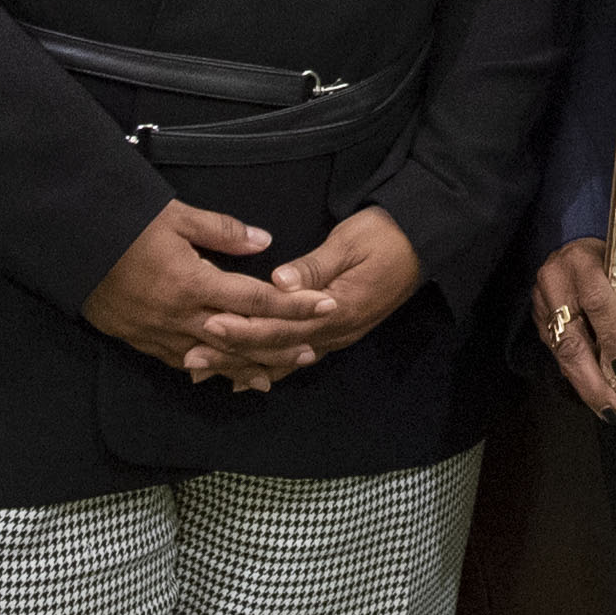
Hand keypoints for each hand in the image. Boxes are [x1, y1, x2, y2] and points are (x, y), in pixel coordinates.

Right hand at [85, 200, 302, 386]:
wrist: (69, 243)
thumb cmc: (124, 222)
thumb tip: (264, 241)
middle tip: (311, 350)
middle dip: (277, 345)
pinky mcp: (139, 341)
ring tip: (273, 375)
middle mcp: (180, 315)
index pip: (256, 299)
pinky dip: (205, 370)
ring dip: (245, 367)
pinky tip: (221, 375)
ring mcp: (158, 333)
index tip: (325, 305)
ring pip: (212, 359)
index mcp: (194, 282)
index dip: (294, 305)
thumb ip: (223, 232)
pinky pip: (179, 362)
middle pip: (240, 338)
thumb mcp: (177, 217)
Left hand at [194, 206, 426, 391]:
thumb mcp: (350, 241)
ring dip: (245, 367)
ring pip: (285, 361)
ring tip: (206, 375)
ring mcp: (339, 337)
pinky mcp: (338, 334)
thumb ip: (315, 266)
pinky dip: (271, 370)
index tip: (210, 327)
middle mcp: (337, 332)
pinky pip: (300, 359)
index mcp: (338, 309)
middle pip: (277, 350)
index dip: (245, 329)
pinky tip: (246, 380)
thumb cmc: (385, 235)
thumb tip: (279, 282)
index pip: (282, 326)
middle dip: (233, 356)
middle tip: (191, 363)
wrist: (424, 242)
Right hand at [533, 239, 615, 419]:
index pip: (598, 304)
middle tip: (612, 409)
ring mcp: (541, 301)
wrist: (574, 243)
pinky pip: (558, 352)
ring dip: (586, 385)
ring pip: (562, 351)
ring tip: (609, 408)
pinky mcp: (537, 317)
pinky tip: (595, 393)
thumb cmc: (610, 256)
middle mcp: (555, 281)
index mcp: (581, 261)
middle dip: (592, 381)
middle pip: (571, 339)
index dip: (612, 339)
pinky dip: (578, 375)